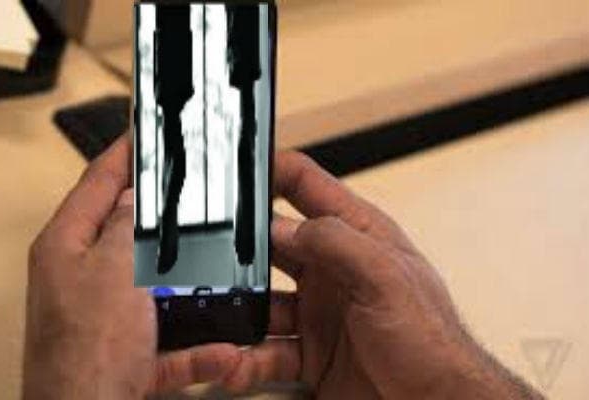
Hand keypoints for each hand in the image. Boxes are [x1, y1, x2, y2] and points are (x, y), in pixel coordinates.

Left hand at [22, 136, 239, 398]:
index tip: (145, 132)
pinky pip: (170, 339)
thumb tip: (135, 199)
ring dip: (187, 283)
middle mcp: (82, 279)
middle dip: (164, 218)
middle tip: (193, 195)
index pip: (98, 183)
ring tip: (218, 265)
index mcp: (66, 248)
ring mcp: (105, 316)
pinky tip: (223, 350)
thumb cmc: (87, 353)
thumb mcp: (113, 272)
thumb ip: (126, 228)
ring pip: (155, 285)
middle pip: (128, 233)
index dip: (124, 153)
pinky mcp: (127, 351)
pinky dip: (197, 346)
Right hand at [222, 151, 542, 398]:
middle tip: (212, 255)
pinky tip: (236, 364)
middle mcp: (333, 270)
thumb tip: (285, 226)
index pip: (307, 187)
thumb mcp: (388, 280)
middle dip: (241, 250)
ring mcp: (319, 312)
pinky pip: (266, 351)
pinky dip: (246, 360)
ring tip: (220, 321)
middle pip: (273, 244)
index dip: (272, 170)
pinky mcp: (310, 353)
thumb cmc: (434, 344)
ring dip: (238, 313)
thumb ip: (338, 243)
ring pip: (262, 303)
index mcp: (358, 237)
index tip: (236, 169)